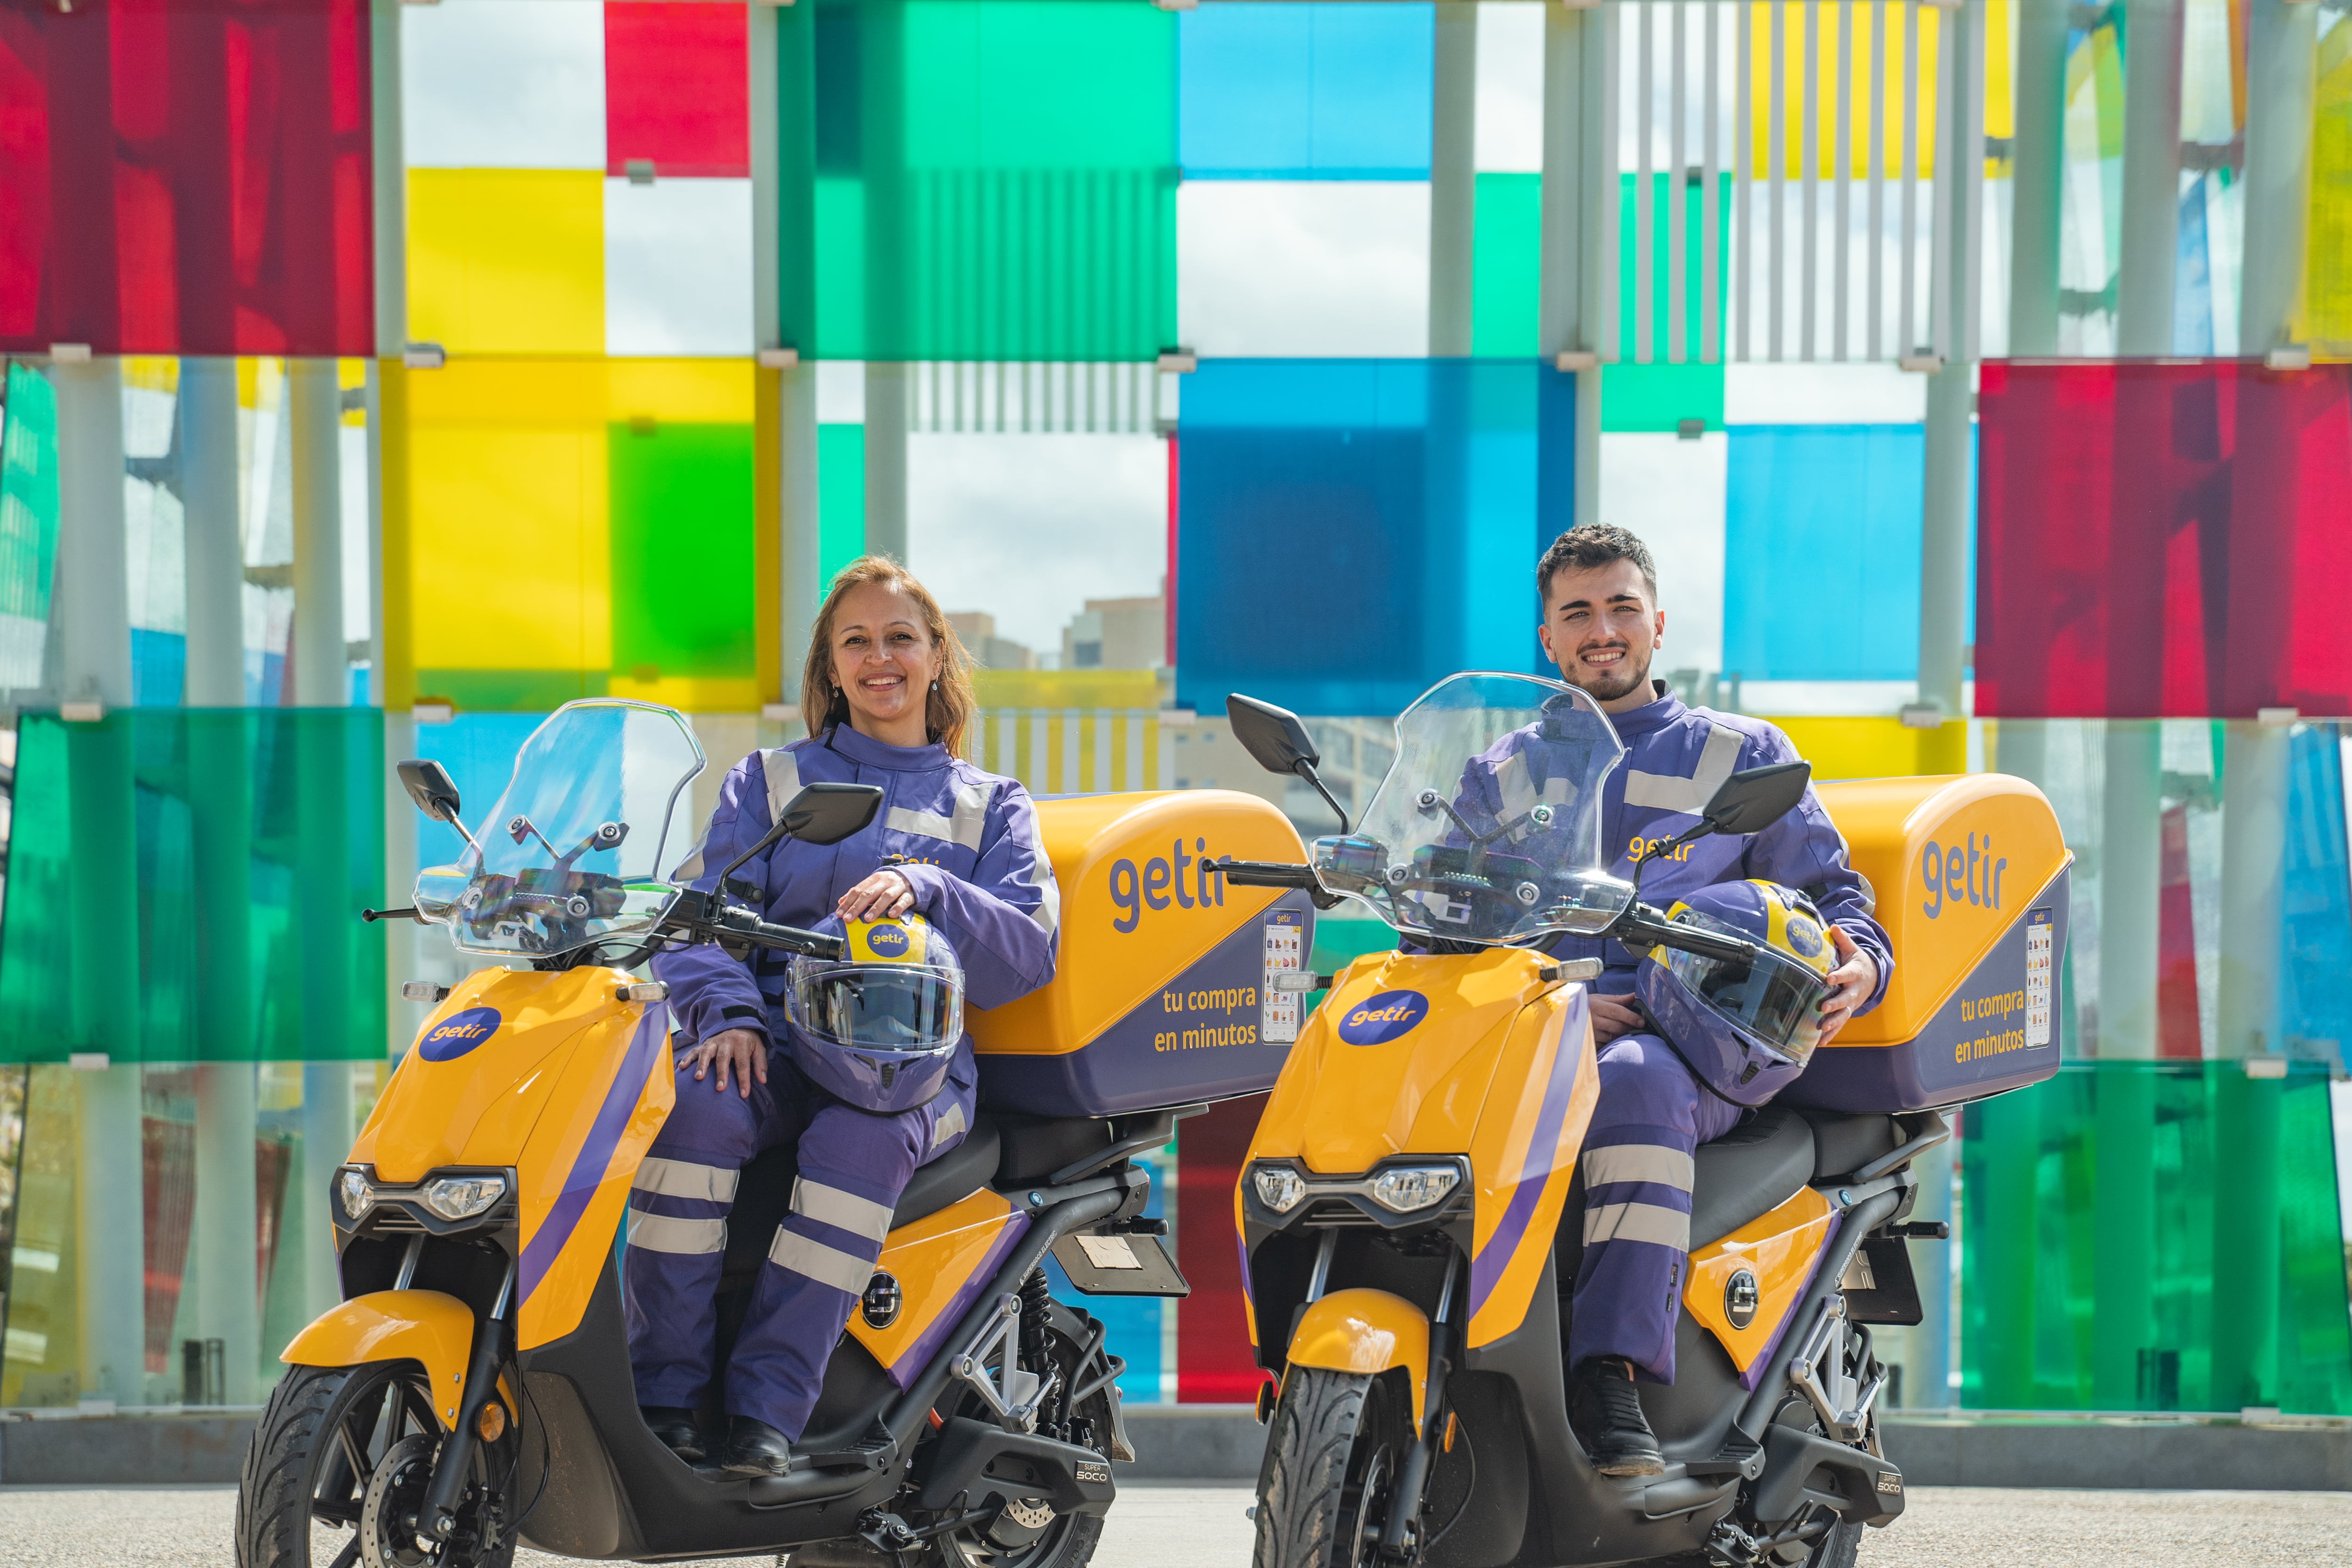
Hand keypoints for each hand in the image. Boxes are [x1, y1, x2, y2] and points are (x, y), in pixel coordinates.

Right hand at [684, 1027, 766, 1098]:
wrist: (736, 1024)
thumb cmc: (748, 1042)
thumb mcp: (758, 1048)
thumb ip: (760, 1064)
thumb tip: (763, 1080)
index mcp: (741, 1043)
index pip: (743, 1063)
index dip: (743, 1079)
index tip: (744, 1094)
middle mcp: (726, 1042)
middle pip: (723, 1058)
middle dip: (721, 1073)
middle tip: (720, 1088)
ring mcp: (713, 1042)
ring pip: (706, 1053)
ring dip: (702, 1065)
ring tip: (698, 1078)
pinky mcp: (703, 1044)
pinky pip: (694, 1050)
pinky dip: (687, 1058)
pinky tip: (681, 1067)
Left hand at [838, 868, 915, 922]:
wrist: (912, 877)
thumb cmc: (888, 885)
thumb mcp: (873, 885)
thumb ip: (859, 892)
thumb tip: (840, 902)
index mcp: (874, 879)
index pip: (858, 890)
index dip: (848, 902)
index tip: (840, 914)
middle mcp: (885, 881)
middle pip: (869, 893)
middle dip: (857, 906)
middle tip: (848, 919)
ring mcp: (898, 887)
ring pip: (886, 896)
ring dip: (876, 907)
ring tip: (867, 919)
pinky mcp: (910, 895)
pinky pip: (904, 901)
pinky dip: (897, 907)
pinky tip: (891, 915)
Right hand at [1590, 992, 1645, 1043]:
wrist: (1564, 1017)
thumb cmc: (1585, 1005)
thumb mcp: (1598, 999)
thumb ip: (1617, 999)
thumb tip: (1634, 996)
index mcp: (1596, 1005)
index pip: (1617, 1011)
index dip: (1631, 1017)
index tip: (1642, 1021)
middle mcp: (1592, 1020)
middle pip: (1617, 1026)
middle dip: (1630, 1027)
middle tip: (1638, 1027)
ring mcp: (1590, 1033)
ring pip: (1613, 1037)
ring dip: (1621, 1035)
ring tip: (1622, 1031)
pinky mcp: (1590, 1043)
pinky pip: (1606, 1045)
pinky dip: (1612, 1042)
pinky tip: (1611, 1037)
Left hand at [1815, 927, 1878, 1043]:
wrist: (1872, 977)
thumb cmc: (1857, 961)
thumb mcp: (1852, 949)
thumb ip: (1842, 939)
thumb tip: (1833, 926)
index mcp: (1854, 973)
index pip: (1847, 974)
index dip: (1839, 976)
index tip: (1829, 977)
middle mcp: (1854, 991)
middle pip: (1845, 999)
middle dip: (1835, 1004)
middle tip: (1824, 1008)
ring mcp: (1851, 1004)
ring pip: (1843, 1015)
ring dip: (1833, 1023)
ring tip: (1821, 1029)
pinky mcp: (1847, 1012)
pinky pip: (1840, 1025)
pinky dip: (1831, 1034)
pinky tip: (1820, 1043)